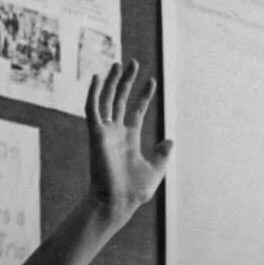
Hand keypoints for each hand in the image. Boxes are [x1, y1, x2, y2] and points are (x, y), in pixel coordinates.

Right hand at [86, 60, 172, 214]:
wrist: (119, 201)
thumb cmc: (135, 191)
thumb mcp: (156, 169)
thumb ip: (162, 154)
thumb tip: (171, 140)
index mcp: (129, 138)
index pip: (135, 110)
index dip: (143, 95)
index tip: (152, 81)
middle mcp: (116, 132)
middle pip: (120, 100)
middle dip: (126, 81)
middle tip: (133, 63)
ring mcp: (105, 132)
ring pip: (107, 100)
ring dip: (112, 82)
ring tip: (119, 64)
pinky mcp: (96, 134)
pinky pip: (92, 109)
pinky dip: (94, 93)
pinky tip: (99, 78)